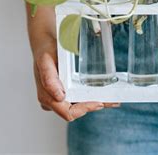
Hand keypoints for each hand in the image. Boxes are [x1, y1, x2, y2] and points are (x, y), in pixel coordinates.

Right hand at [28, 6, 118, 121]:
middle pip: (77, 111)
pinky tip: (105, 97)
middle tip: (112, 101)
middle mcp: (53, 101)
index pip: (68, 112)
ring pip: (80, 107)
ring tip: (112, 100)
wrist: (45, 45)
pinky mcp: (67, 93)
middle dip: (94, 106)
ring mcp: (60, 98)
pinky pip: (80, 100)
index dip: (84, 109)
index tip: (99, 102)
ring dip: (95, 104)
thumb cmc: (46, 52)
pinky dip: (92, 99)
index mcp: (47, 97)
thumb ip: (49, 79)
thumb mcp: (45, 61)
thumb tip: (60, 97)